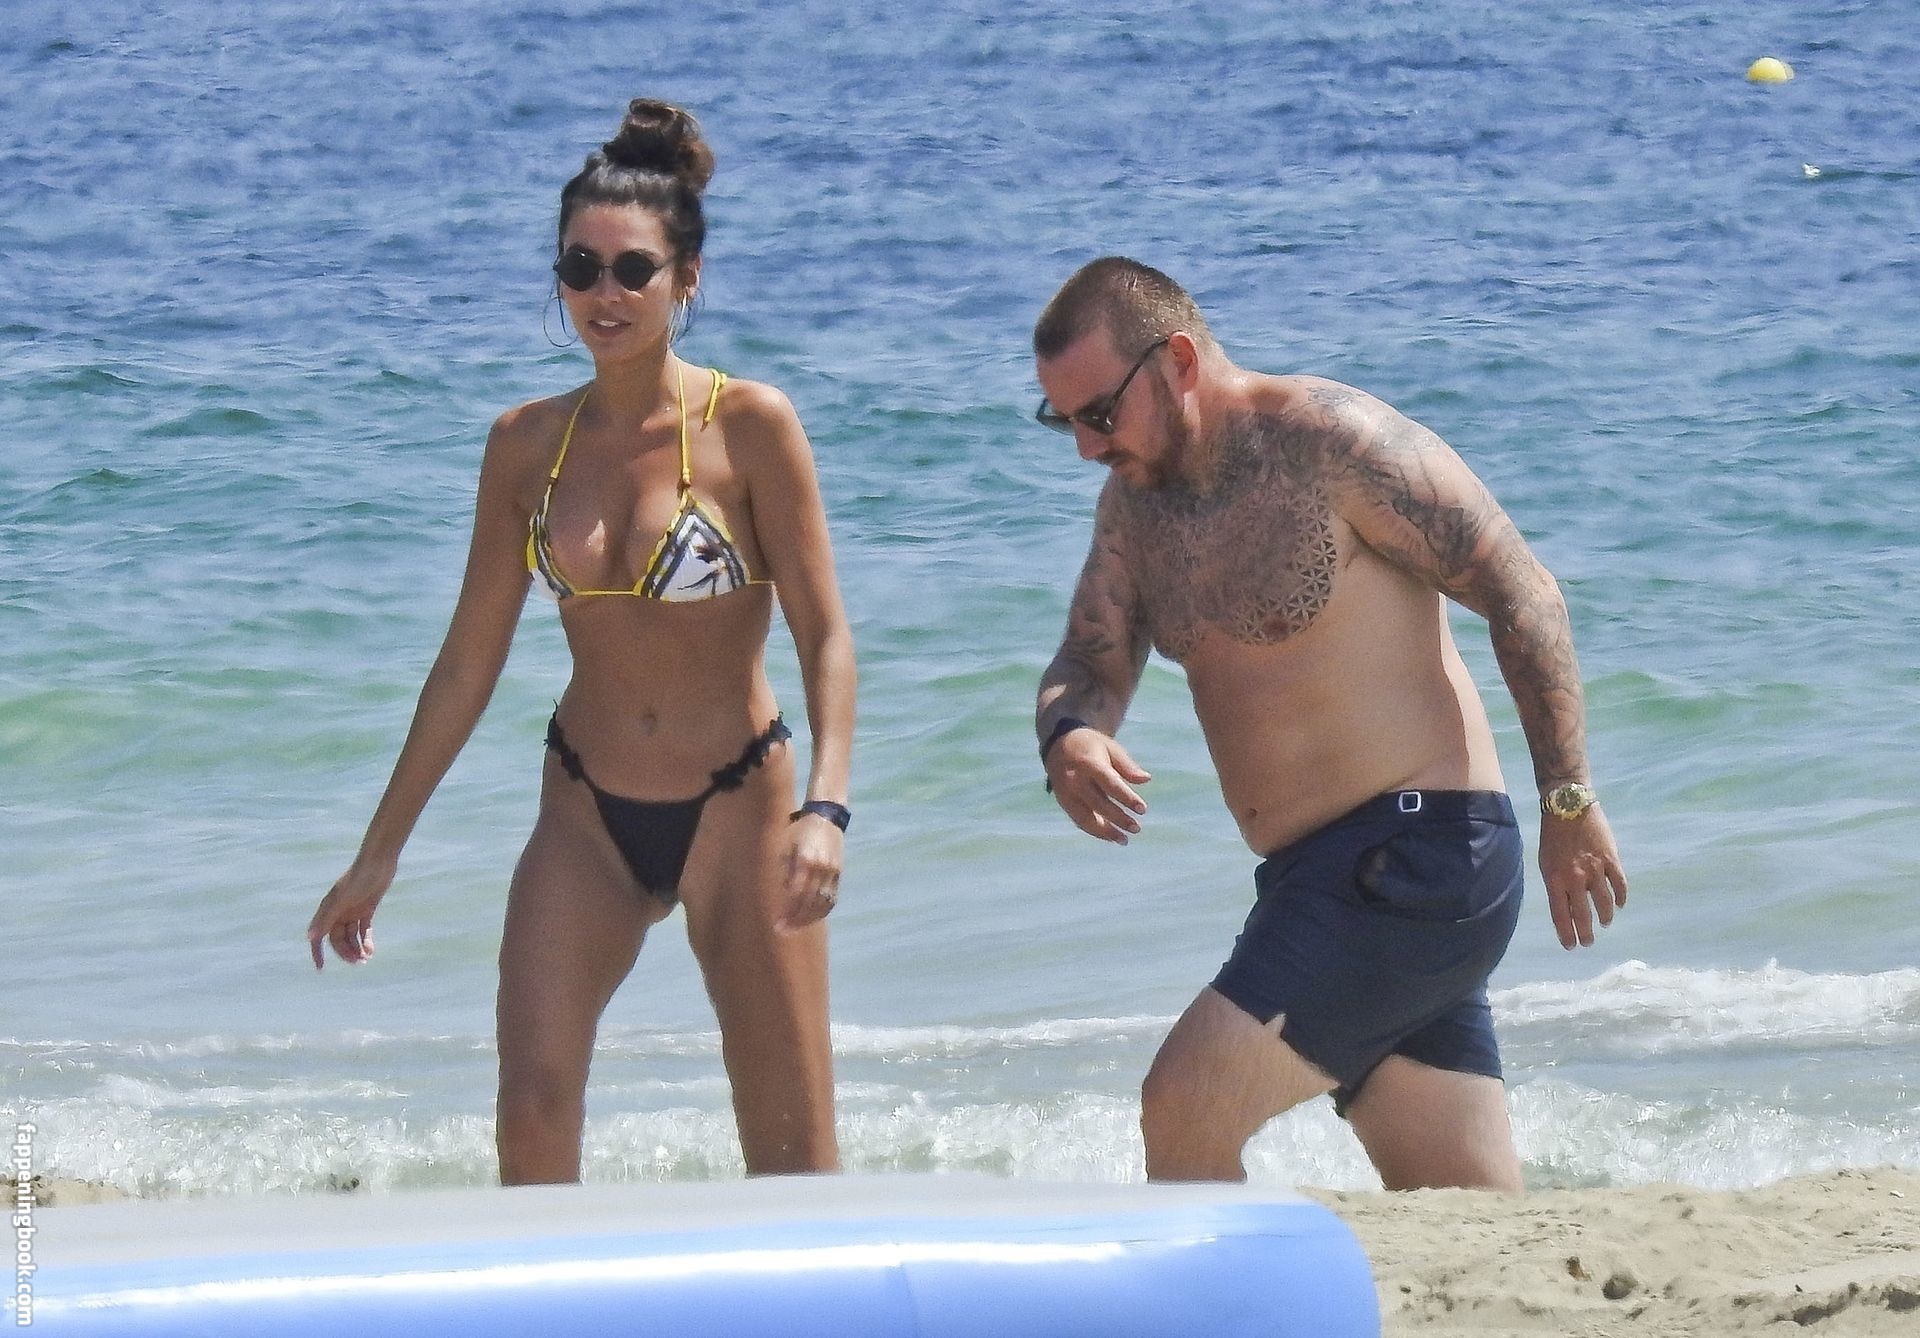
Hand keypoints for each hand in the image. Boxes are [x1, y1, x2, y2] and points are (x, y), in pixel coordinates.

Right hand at [307, 855, 397, 968]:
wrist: (378, 862)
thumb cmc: (358, 877)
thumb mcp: (341, 899)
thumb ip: (326, 918)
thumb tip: (311, 937)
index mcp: (328, 910)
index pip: (319, 936)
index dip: (317, 952)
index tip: (320, 968)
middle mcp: (338, 912)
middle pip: (338, 939)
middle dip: (345, 952)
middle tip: (358, 962)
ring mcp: (352, 911)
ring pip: (351, 937)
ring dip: (357, 948)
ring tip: (366, 959)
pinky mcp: (366, 909)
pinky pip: (363, 930)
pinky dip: (366, 940)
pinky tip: (371, 951)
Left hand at [777, 812, 842, 932]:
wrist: (826, 818)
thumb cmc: (798, 830)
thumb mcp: (785, 845)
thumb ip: (785, 870)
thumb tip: (784, 895)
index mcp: (805, 859)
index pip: (796, 893)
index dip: (787, 911)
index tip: (777, 923)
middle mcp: (820, 867)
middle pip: (809, 901)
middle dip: (795, 919)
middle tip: (782, 931)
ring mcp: (832, 871)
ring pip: (821, 903)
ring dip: (808, 919)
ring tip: (795, 928)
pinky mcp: (839, 874)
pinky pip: (831, 898)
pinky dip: (821, 911)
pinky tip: (811, 918)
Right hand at [1045, 728, 1150, 843]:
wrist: (1058, 746)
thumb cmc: (1091, 747)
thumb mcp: (1110, 748)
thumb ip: (1127, 766)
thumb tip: (1146, 779)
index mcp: (1088, 763)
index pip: (1110, 784)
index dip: (1127, 798)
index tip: (1143, 809)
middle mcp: (1074, 780)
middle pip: (1098, 804)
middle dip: (1119, 819)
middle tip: (1137, 828)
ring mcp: (1066, 793)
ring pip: (1086, 818)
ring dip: (1106, 832)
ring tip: (1124, 840)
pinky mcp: (1062, 803)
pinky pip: (1079, 821)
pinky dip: (1095, 831)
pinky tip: (1110, 837)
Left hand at [1538, 805, 1626, 948]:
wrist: (1568, 806)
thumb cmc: (1552, 836)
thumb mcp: (1545, 862)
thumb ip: (1556, 884)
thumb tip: (1564, 904)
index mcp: (1555, 879)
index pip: (1560, 915)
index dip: (1566, 933)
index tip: (1570, 946)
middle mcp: (1575, 878)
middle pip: (1582, 914)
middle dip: (1585, 932)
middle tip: (1588, 942)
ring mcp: (1595, 869)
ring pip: (1604, 902)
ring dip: (1605, 916)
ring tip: (1605, 923)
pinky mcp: (1611, 859)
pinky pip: (1619, 884)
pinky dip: (1621, 897)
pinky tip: (1620, 904)